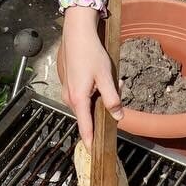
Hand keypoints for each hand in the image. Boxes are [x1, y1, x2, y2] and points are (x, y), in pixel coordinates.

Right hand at [58, 6, 122, 145]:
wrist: (75, 32)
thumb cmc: (90, 53)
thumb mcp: (106, 77)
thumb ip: (112, 98)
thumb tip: (119, 116)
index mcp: (78, 99)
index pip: (84, 127)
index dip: (90, 141)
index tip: (93, 153)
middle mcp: (68, 97)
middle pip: (87, 113)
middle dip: (102, 107)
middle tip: (117, 87)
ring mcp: (66, 89)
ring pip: (84, 101)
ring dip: (98, 95)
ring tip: (109, 78)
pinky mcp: (66, 81)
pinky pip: (80, 93)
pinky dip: (91, 88)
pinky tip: (97, 73)